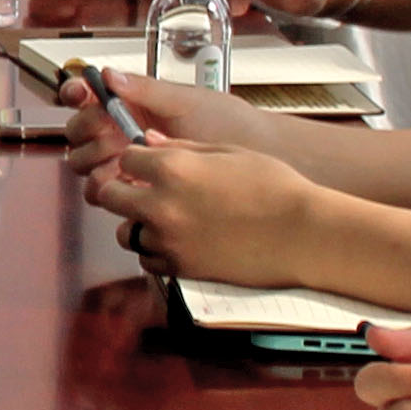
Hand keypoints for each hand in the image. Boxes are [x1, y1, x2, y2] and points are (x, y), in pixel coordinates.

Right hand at [57, 67, 262, 171]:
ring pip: (85, 163)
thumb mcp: (187, 101)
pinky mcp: (135, 189)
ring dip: (94, 159)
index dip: (78, 92)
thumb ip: (145, 89)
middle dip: (88, 129)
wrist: (257, 158)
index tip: (82, 94)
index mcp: (134, 102)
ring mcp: (126, 162)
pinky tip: (126, 181)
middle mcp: (124, 130)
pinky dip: (106, 186)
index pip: (89, 94)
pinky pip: (104, 191)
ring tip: (119, 159)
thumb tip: (108, 74)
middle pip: (79, 130)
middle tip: (112, 132)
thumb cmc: (230, 124)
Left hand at [76, 135, 322, 279]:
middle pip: (109, 196)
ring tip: (162, 218)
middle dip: (121, 189)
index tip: (146, 163)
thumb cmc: (275, 187)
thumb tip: (152, 142)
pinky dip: (156, 251)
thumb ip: (184, 146)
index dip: (135, 159)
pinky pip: (148, 261)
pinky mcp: (181, 268)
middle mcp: (162, 205)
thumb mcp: (229, 151)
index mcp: (173, 168)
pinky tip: (177, 240)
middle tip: (140, 190)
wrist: (302, 233)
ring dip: (136, 223)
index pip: (125, 159)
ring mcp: (168, 240)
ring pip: (125, 233)